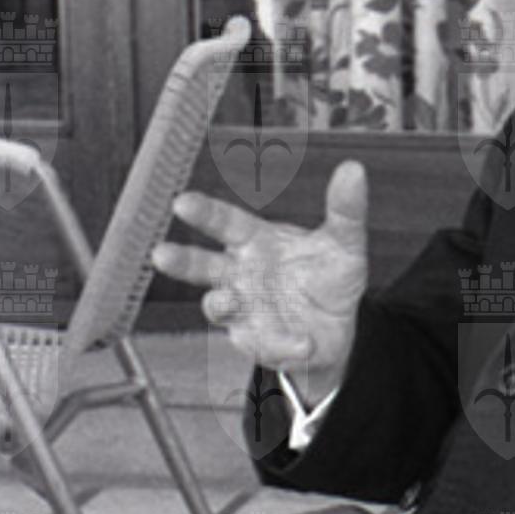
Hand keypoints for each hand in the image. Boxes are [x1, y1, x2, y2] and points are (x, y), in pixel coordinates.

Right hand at [151, 160, 368, 394]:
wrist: (338, 327)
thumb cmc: (329, 276)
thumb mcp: (345, 242)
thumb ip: (346, 209)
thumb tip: (354, 169)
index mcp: (256, 242)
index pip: (226, 223)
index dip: (205, 213)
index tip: (182, 203)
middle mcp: (240, 274)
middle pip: (203, 266)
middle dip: (182, 260)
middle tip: (160, 253)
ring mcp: (243, 310)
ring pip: (218, 307)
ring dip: (220, 304)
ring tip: (228, 300)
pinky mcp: (257, 342)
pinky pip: (262, 344)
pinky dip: (282, 345)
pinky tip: (303, 343)